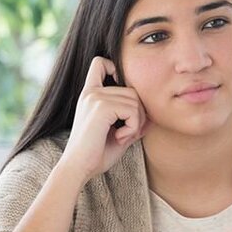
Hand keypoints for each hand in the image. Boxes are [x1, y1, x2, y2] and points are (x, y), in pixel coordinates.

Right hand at [59, 56, 148, 182]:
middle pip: (132, 90)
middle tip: (126, 133)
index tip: (119, 88)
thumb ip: (132, 121)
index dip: (114, 66)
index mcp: (91, 95)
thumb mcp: (119, 133)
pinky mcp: (101, 106)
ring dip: (136, 122)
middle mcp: (92, 92)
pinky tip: (119, 138)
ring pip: (135, 101)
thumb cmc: (97, 154)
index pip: (99, 64)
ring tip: (122, 136)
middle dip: (138, 114)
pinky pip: (132, 111)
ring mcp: (95, 97)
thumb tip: (152, 115)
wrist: (78, 167)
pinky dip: (133, 127)